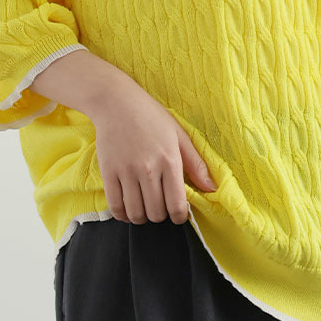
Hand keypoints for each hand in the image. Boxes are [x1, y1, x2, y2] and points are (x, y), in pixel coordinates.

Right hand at [90, 78, 217, 224]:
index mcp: (170, 160)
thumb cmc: (151, 117)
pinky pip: (115, 206)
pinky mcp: (108, 173)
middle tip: (162, 207)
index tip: (179, 214)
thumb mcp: (180, 135)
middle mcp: (148, 169)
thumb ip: (196, 164)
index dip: (180, 217)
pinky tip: (128, 210)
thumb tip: (212, 189)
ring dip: (143, 217)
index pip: (177, 205)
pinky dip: (123, 215)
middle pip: (156, 213)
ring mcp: (126, 172)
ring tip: (146, 209)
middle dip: (162, 216)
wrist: (117, 103)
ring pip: (136, 213)